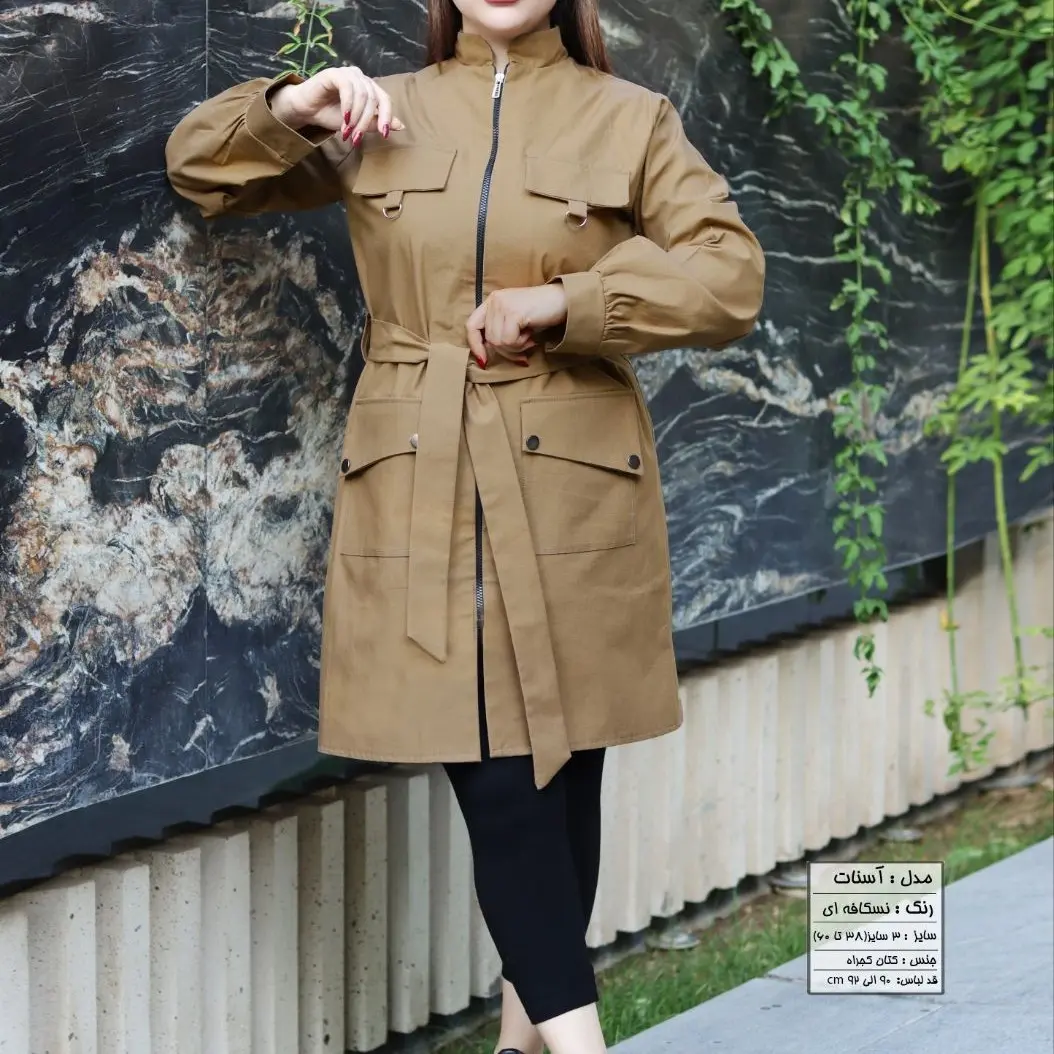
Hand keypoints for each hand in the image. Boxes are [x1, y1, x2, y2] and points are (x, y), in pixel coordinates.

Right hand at [269, 66, 404, 146]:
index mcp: (369, 88)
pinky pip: (348, 89)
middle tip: (356, 139)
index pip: (385, 100)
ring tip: (346, 132)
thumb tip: (400, 125)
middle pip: (373, 100)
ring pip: (362, 96)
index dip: (387, 117)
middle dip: (366, 122)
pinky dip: (348, 106)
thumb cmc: (331, 115)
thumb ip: (376, 123)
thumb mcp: (357, 123)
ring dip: (356, 118)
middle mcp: (361, 78)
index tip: (384, 135)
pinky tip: (344, 119)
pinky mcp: (335, 74)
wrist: (307, 110)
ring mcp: (348, 74)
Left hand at [466, 284, 567, 367]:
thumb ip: (500, 331)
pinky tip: (531, 334)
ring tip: (528, 336)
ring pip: (498, 342)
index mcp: (493, 301)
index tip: (484, 361)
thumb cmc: (541, 312)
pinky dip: (521, 343)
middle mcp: (495, 300)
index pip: (471, 325)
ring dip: (516, 346)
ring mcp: (503, 305)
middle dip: (507, 350)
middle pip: (489, 339)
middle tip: (524, 345)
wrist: (563, 300)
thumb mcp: (515, 319)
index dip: (475, 345)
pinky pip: (508, 341)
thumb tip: (486, 357)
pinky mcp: (513, 313)